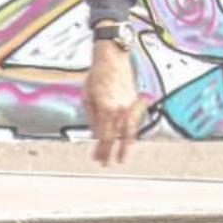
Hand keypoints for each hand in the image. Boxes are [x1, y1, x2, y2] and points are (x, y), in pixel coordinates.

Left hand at [86, 39, 143, 166]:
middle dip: (111, 153)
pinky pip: (135, 122)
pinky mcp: (135, 102)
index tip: (97, 159)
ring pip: (130, 132)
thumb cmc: (96, 75)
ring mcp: (130, 106)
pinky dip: (131, 133)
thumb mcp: (87, 97)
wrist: (113, 58)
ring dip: (126, 147)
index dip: (100, 150)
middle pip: (117, 138)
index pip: (104, 137)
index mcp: (106, 109)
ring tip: (122, 158)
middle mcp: (120, 109)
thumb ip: (91, 118)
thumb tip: (94, 135)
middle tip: (107, 164)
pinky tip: (127, 140)